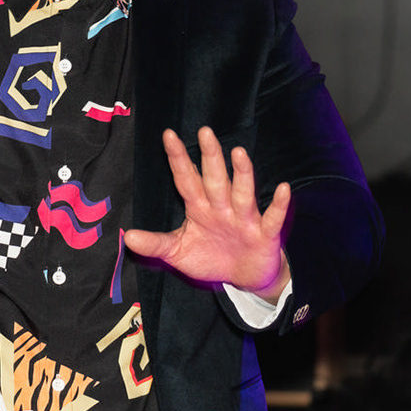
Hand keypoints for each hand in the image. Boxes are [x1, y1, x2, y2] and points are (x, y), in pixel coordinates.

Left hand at [125, 127, 292, 299]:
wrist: (245, 278)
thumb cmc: (211, 258)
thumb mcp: (178, 253)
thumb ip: (156, 244)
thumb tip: (127, 236)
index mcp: (200, 208)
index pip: (187, 179)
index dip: (178, 159)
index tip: (168, 136)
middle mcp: (222, 207)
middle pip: (215, 179)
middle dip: (210, 157)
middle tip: (204, 132)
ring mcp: (244, 219)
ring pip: (242, 193)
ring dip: (242, 174)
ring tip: (238, 153)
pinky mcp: (264, 234)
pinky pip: (272, 218)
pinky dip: (279, 205)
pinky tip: (282, 188)